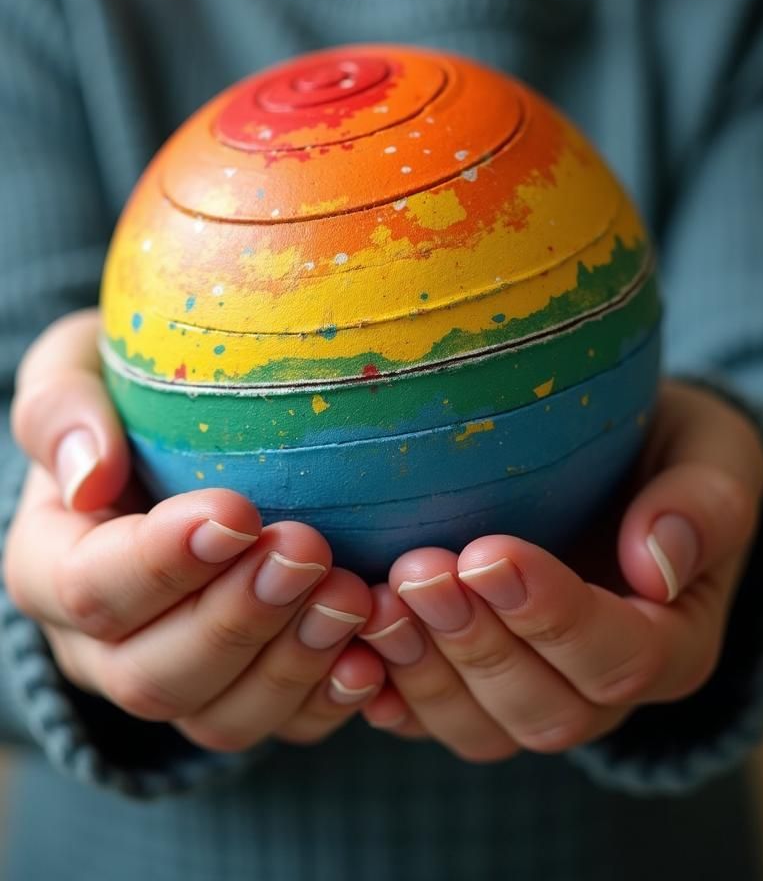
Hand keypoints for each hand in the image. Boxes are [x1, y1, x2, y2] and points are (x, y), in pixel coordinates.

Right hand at [6, 309, 383, 751]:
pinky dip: (330, 699)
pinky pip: (281, 727)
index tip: (236, 511)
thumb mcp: (77, 371)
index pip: (88, 589)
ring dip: (290, 664)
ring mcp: (177, 676)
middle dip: (237, 618)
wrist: (171, 441)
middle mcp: (102, 645)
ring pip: (218, 717)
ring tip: (353, 597)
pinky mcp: (242, 692)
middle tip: (306, 551)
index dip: (160, 563)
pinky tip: (375, 657)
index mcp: (52, 566)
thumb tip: (89, 477)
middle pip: (152, 674)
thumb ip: (64, 412)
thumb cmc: (127, 395)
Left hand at [359, 380, 762, 760]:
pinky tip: (346, 653)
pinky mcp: (469, 683)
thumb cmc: (663, 448)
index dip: (554, 618)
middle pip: (543, 710)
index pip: (621, 658)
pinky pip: (426, 720)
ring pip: (480, 728)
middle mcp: (597, 687)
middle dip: (476, 645)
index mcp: (670, 642)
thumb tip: (659, 564)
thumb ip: (704, 506)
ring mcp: (528, 691)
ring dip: (424, 671)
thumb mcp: (708, 454)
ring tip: (374, 600)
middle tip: (419, 571)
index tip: (491, 554)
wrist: (611, 459)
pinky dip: (385, 694)